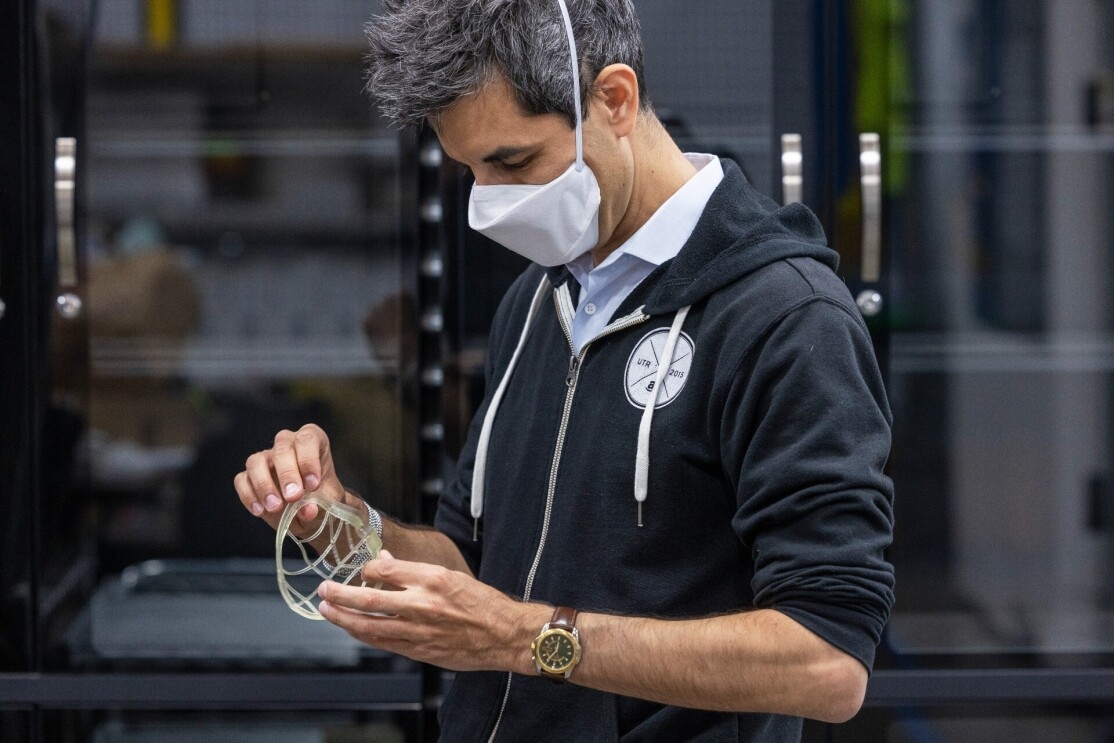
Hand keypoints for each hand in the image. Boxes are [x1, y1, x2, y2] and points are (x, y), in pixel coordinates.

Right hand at [233, 423, 346, 534]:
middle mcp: (287, 444)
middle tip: (293, 497)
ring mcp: (266, 459)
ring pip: (256, 461)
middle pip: (281, 448)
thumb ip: (320, 503)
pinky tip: (260, 511)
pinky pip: (242, 480)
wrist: (311, 514)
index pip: (308, 439)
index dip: (309, 460)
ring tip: (275, 507)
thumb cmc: (322, 498)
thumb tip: (307, 510)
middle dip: (287, 474)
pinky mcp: (249, 476)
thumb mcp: (328, 502)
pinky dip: (249, 496)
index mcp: (311, 441)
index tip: (313, 485)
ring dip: (264, 485)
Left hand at [317, 550, 547, 673]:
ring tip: (327, 611)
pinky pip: (383, 643)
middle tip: (324, 590)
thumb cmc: (481, 603)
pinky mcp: (420, 651)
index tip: (361, 571)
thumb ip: (414, 571)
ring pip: (370, 625)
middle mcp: (424, 603)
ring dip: (343, 618)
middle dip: (340, 595)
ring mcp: (420, 630)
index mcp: (433, 578)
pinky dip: (364, 635)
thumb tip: (384, 560)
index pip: (385, 569)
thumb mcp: (452, 575)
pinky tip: (352, 629)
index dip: (366, 570)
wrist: (504, 634)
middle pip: (369, 599)